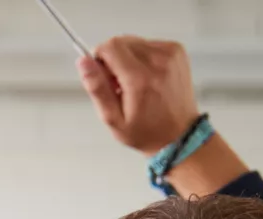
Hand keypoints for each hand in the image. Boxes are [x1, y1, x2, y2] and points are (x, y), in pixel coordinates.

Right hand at [78, 37, 198, 154]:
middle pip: (121, 41)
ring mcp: (171, 54)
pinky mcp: (177, 51)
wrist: (179, 134)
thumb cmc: (145, 131)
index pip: (110, 46)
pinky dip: (143, 57)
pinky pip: (149, 44)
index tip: (105, 77)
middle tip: (120, 85)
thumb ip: (97, 88)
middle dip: (114, 59)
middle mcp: (158, 62)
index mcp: (140, 79)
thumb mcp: (113, 119)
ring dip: (129, 58)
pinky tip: (148, 77)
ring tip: (135, 83)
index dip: (100, 59)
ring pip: (134, 42)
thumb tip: (84, 62)